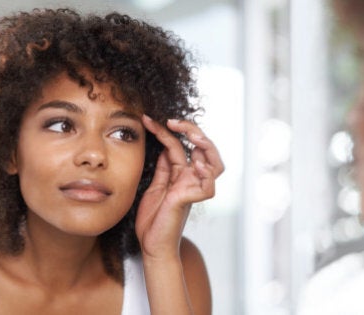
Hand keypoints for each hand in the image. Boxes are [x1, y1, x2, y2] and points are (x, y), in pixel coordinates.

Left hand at [135, 115, 223, 259]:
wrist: (151, 245)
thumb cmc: (153, 219)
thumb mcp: (155, 185)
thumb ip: (163, 167)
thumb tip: (165, 146)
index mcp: (180, 174)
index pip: (179, 145)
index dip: (166, 130)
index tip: (148, 119)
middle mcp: (191, 179)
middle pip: (204, 149)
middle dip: (192, 130)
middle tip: (173, 121)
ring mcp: (193, 189)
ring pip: (215, 164)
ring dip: (206, 146)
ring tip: (191, 136)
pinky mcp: (191, 201)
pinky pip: (208, 186)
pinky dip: (205, 174)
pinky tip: (195, 164)